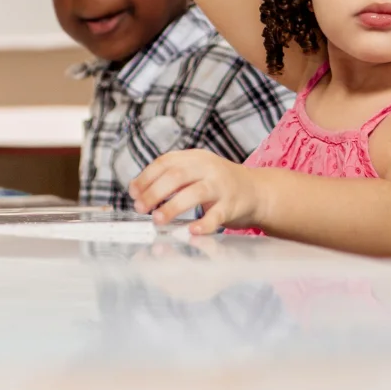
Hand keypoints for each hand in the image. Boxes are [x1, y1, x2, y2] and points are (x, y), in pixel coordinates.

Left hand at [129, 149, 260, 234]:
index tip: (133, 193)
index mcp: (196, 158)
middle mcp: (208, 168)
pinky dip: (204, 224)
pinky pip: (216, 215)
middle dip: (155, 191)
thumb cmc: (218, 184)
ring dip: (173, 206)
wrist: (256, 190)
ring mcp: (222, 186)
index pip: (166, 162)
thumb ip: (170, 177)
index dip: (146, 177)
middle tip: (141, 208)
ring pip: (195, 192)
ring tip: (158, 219)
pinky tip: (192, 231)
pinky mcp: (232, 205)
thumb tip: (136, 190)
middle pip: (177, 174)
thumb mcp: (196, 172)